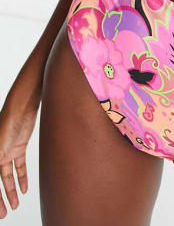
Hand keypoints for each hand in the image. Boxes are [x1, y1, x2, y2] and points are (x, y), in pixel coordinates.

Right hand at [0, 98, 37, 218]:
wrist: (22, 107)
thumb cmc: (7, 124)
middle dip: (0, 199)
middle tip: (4, 214)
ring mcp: (7, 151)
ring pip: (7, 176)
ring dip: (11, 190)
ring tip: (15, 205)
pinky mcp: (18, 146)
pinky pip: (18, 166)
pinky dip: (21, 177)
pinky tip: (24, 189)